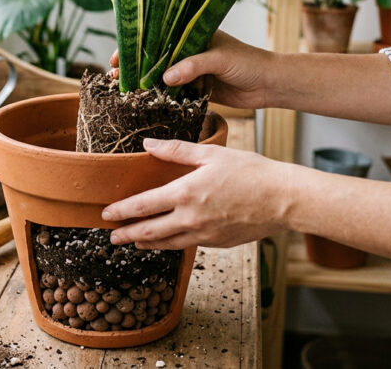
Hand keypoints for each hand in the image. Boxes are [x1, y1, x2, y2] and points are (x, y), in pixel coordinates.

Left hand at [102, 138, 290, 249]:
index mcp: (185, 193)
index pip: (143, 205)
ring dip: (146, 244)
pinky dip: (171, 244)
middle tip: (112, 236)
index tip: (106, 214)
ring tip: (134, 243)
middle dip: (128, 235)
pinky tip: (168, 240)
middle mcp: (191, 218)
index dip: (121, 211)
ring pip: (167, 243)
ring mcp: (204, 234)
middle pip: (149, 232)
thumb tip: (147, 145)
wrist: (283, 199)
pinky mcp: (217, 243)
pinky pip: (187, 245)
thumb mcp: (211, 154)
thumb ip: (176, 150)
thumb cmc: (251, 171)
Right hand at [109, 31, 276, 108]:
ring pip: (162, 76)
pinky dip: (161, 97)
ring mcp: (191, 71)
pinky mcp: (197, 89)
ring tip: (125, 90)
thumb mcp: (218, 59)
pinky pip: (174, 93)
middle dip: (135, 66)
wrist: (270, 84)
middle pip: (155, 58)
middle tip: (116, 75)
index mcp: (191, 34)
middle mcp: (188, 51)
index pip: (157, 37)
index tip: (118, 55)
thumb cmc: (248, 62)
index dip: (136, 45)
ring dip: (145, 83)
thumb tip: (166, 77)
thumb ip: (192, 66)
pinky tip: (146, 101)